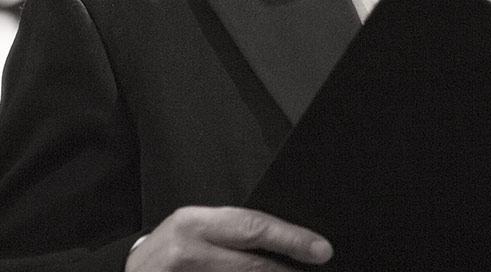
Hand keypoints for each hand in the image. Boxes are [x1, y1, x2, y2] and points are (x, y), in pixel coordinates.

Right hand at [124, 206, 332, 270]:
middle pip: (253, 265)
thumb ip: (234, 233)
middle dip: (287, 271)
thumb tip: (287, 243)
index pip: (254, 227)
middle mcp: (185, 251)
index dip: (292, 239)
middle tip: (311, 271)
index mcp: (194, 223)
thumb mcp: (195, 230)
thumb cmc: (168, 252)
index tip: (321, 250)